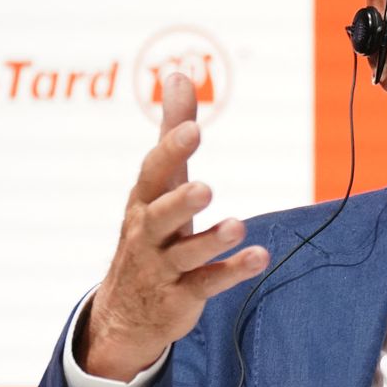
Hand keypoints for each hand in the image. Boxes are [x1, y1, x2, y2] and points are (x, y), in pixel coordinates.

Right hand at [75, 73, 269, 380]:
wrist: (125, 312)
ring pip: (186, 254)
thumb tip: (178, 74)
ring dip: (212, 241)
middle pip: (162, 216)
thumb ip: (172, 130)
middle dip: (182, 202)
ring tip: (238, 226)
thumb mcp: (158, 183)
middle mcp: (149, 234)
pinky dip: (233, 272)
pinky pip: (208, 284)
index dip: (172, 152)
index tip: (194, 128)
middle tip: (206, 188)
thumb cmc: (150, 230)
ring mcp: (164, 268)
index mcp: (144, 201)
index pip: (154, 173)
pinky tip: (260, 257)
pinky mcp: (182, 297)